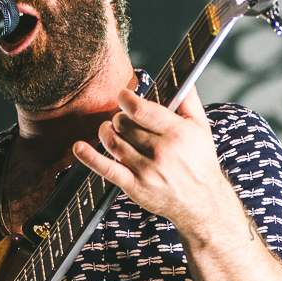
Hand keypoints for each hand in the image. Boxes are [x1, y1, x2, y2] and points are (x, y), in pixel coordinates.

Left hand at [72, 85, 240, 238]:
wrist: (201, 202)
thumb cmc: (199, 164)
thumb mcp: (201, 129)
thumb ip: (189, 101)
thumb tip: (183, 78)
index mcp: (177, 133)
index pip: (140, 109)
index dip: (126, 99)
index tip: (123, 97)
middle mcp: (161, 151)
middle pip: (123, 125)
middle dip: (119, 118)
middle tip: (122, 120)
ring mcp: (146, 170)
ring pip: (112, 142)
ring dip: (105, 132)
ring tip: (109, 129)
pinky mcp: (135, 186)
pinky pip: (106, 169)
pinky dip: (89, 157)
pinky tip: (79, 148)